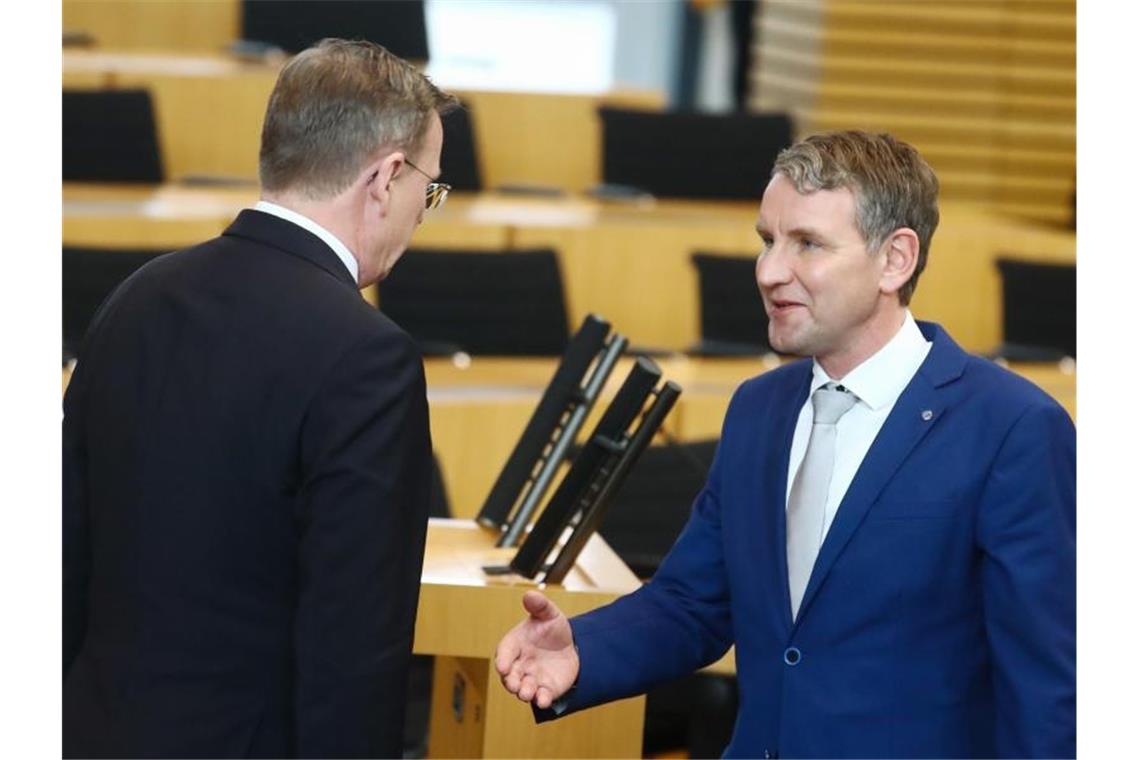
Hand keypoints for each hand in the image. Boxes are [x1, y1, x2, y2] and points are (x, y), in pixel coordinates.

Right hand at [494, 590, 579, 708]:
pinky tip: (543, 700)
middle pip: (510, 676)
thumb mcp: (548, 613)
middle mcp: (520, 664)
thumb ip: (539, 605)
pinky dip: (541, 700)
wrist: (571, 646)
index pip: (504, 652)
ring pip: (523, 688)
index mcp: (515, 644)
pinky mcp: (545, 689)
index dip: (503, 660)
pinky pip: (541, 697)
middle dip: (510, 681)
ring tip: (526, 693)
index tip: (503, 666)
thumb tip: (529, 594)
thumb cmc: (551, 628)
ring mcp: (532, 678)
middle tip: (514, 685)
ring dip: (523, 692)